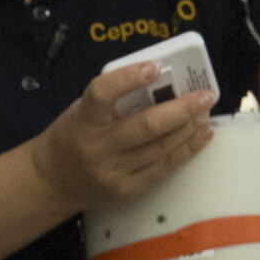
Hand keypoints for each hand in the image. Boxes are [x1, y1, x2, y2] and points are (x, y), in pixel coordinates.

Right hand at [29, 63, 213, 220]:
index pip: (102, 94)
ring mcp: (113, 173)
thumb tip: (163, 83)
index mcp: (83, 120)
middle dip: (181, 109)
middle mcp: (97, 148)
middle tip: (204, 96)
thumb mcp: (83, 111)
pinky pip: (163, 169)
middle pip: (146, 126)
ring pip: (161, 148)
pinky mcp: (127, 191)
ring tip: (205, 112)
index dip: (128, 79)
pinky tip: (201, 136)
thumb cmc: (74, 135)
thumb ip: (115, 99)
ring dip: (189, 128)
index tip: (154, 67)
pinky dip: (187, 150)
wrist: (54, 180)